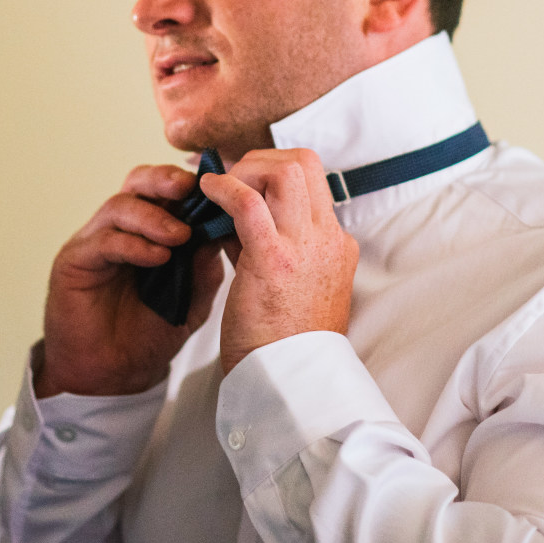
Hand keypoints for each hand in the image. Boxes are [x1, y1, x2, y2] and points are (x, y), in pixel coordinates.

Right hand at [37, 164, 225, 397]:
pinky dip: (133, 244)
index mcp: (148, 229)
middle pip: (139, 182)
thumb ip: (204, 266)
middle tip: (189, 189)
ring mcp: (94, 241)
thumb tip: (222, 228)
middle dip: (165, 180)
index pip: (166, 190)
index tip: (217, 188)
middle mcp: (120, 228)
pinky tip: (157, 257)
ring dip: (153, 217)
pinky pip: (103, 241)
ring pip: (120, 206)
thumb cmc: (149, 334)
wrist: (114, 375)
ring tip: (180, 235)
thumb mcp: (192, 299)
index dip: (190, 184)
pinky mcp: (74, 261)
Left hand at [200, 148, 358, 373]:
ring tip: (219, 186)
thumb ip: (274, 249)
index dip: (275, 172)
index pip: (314, 182)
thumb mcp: (294, 288)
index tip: (245, 181)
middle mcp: (329, 239)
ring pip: (284, 169)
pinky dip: (224, 186)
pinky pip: (248, 201)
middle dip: (263, 158)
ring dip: (246, 167)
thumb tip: (234, 219)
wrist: (291, 384)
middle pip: (306, 162)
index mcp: (337, 246)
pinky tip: (206, 191)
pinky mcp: (274, 259)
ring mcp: (306, 246)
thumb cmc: (283, 343)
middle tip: (232, 177)